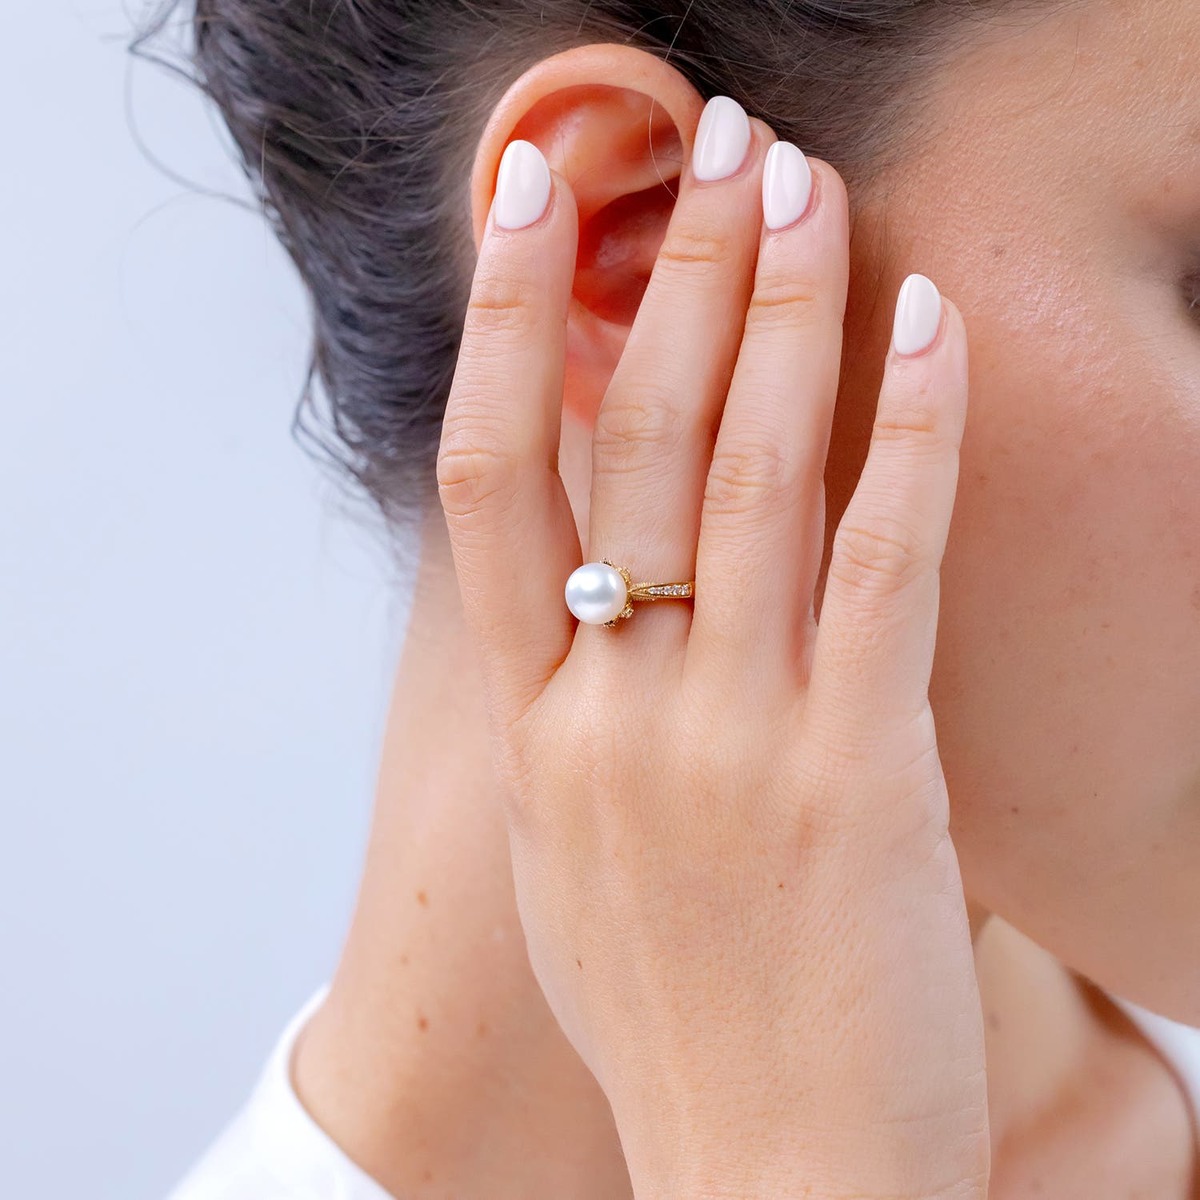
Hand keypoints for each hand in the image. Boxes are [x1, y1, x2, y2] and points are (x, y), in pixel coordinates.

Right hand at [436, 106, 987, 1199]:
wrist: (763, 1176)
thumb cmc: (666, 1017)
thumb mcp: (572, 855)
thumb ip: (569, 720)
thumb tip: (586, 608)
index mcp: (534, 731)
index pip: (492, 481)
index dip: (493, 326)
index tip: (516, 201)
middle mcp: (616, 712)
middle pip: (631, 443)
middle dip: (667, 272)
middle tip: (710, 144)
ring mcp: (735, 736)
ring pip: (755, 478)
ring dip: (783, 313)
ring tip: (805, 185)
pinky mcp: (863, 771)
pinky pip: (889, 566)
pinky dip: (915, 436)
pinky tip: (934, 326)